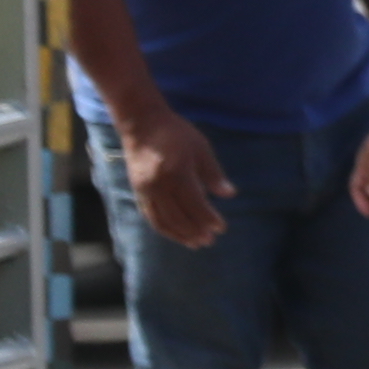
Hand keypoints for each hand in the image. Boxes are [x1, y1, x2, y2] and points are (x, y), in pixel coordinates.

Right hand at [119, 116, 234, 252]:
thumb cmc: (176, 134)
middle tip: (210, 241)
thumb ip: (214, 173)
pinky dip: (164, 227)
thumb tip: (230, 194)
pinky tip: (176, 233)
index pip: (195, 204)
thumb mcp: (201, 148)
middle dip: (195, 231)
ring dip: (179, 235)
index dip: (208, 218)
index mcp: (177, 173)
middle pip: (178, 216)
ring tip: (195, 243)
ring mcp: (145, 189)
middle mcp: (158, 185)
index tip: (221, 228)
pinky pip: (150, 215)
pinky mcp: (138, 191)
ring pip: (162, 220)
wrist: (141, 124)